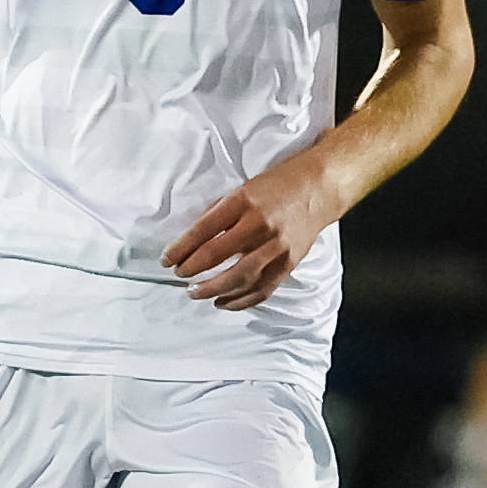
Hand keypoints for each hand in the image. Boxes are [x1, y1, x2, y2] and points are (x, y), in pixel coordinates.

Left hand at [165, 151, 341, 310]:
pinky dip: (240, 300)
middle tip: (180, 276)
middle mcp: (259, 225)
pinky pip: (262, 288)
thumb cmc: (279, 185)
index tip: (168, 259)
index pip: (202, 231)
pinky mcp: (289, 262)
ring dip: (213, 290)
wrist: (319, 188)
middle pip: (216, 256)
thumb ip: (221, 212)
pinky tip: (224, 302)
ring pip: (239, 278)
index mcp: (242, 202)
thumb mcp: (244, 188)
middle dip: (192, 271)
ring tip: (196, 293)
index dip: (181, 249)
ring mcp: (276, 246)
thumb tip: (194, 239)